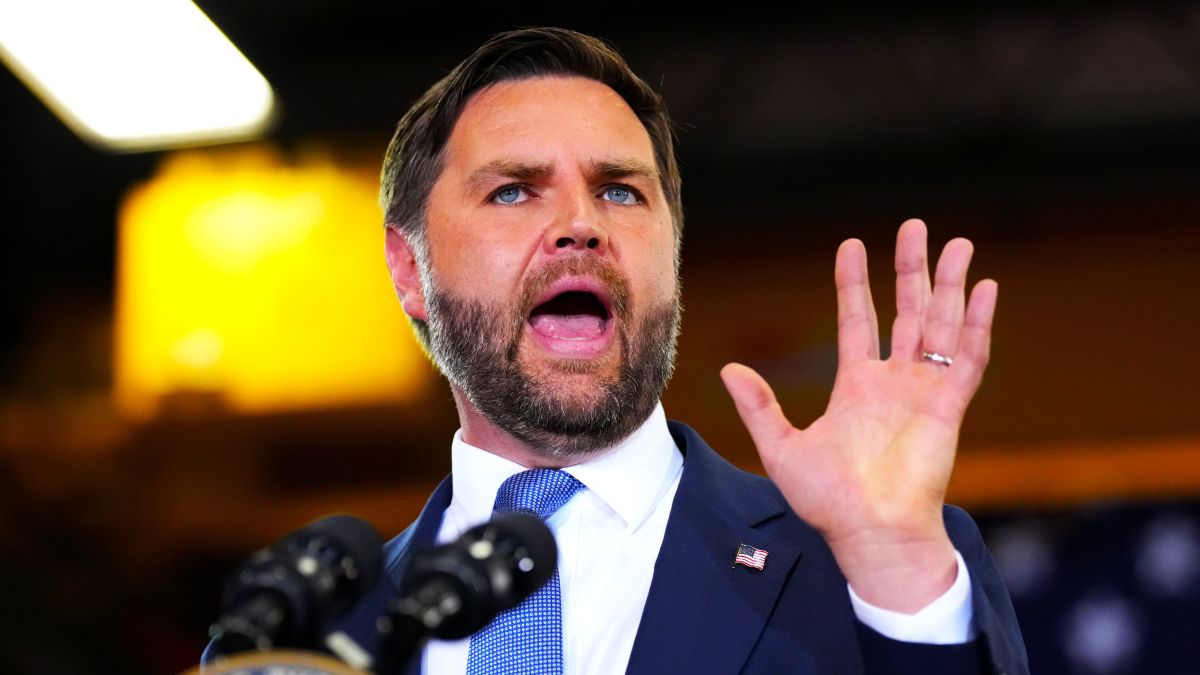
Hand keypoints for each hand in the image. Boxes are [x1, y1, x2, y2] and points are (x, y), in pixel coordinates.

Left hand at [720, 219, 997, 611]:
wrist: (869, 534)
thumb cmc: (828, 501)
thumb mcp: (780, 447)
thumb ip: (759, 406)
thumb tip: (728, 369)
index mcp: (857, 386)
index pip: (857, 320)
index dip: (854, 284)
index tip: (852, 245)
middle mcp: (894, 382)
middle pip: (906, 311)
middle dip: (911, 269)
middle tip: (915, 227)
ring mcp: (924, 392)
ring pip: (940, 325)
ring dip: (949, 285)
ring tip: (958, 244)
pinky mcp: (949, 407)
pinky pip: (967, 358)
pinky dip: (977, 324)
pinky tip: (983, 289)